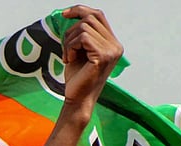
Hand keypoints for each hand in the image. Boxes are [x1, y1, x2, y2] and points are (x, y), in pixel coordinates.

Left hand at [35, 6, 122, 145]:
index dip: (81, 10)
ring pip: (84, 27)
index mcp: (113, 44)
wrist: (77, 99)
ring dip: (69, 41)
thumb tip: (73, 13)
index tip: (65, 14)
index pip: (98, 15)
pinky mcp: (103, 56)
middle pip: (90, 18)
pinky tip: (70, 60)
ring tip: (69, 56)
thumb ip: (82, 33)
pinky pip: (82, 38)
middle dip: (72, 30)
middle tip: (66, 48)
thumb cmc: (78, 78)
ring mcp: (111, 51)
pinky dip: (70, 47)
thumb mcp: (80, 50)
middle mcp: (116, 46)